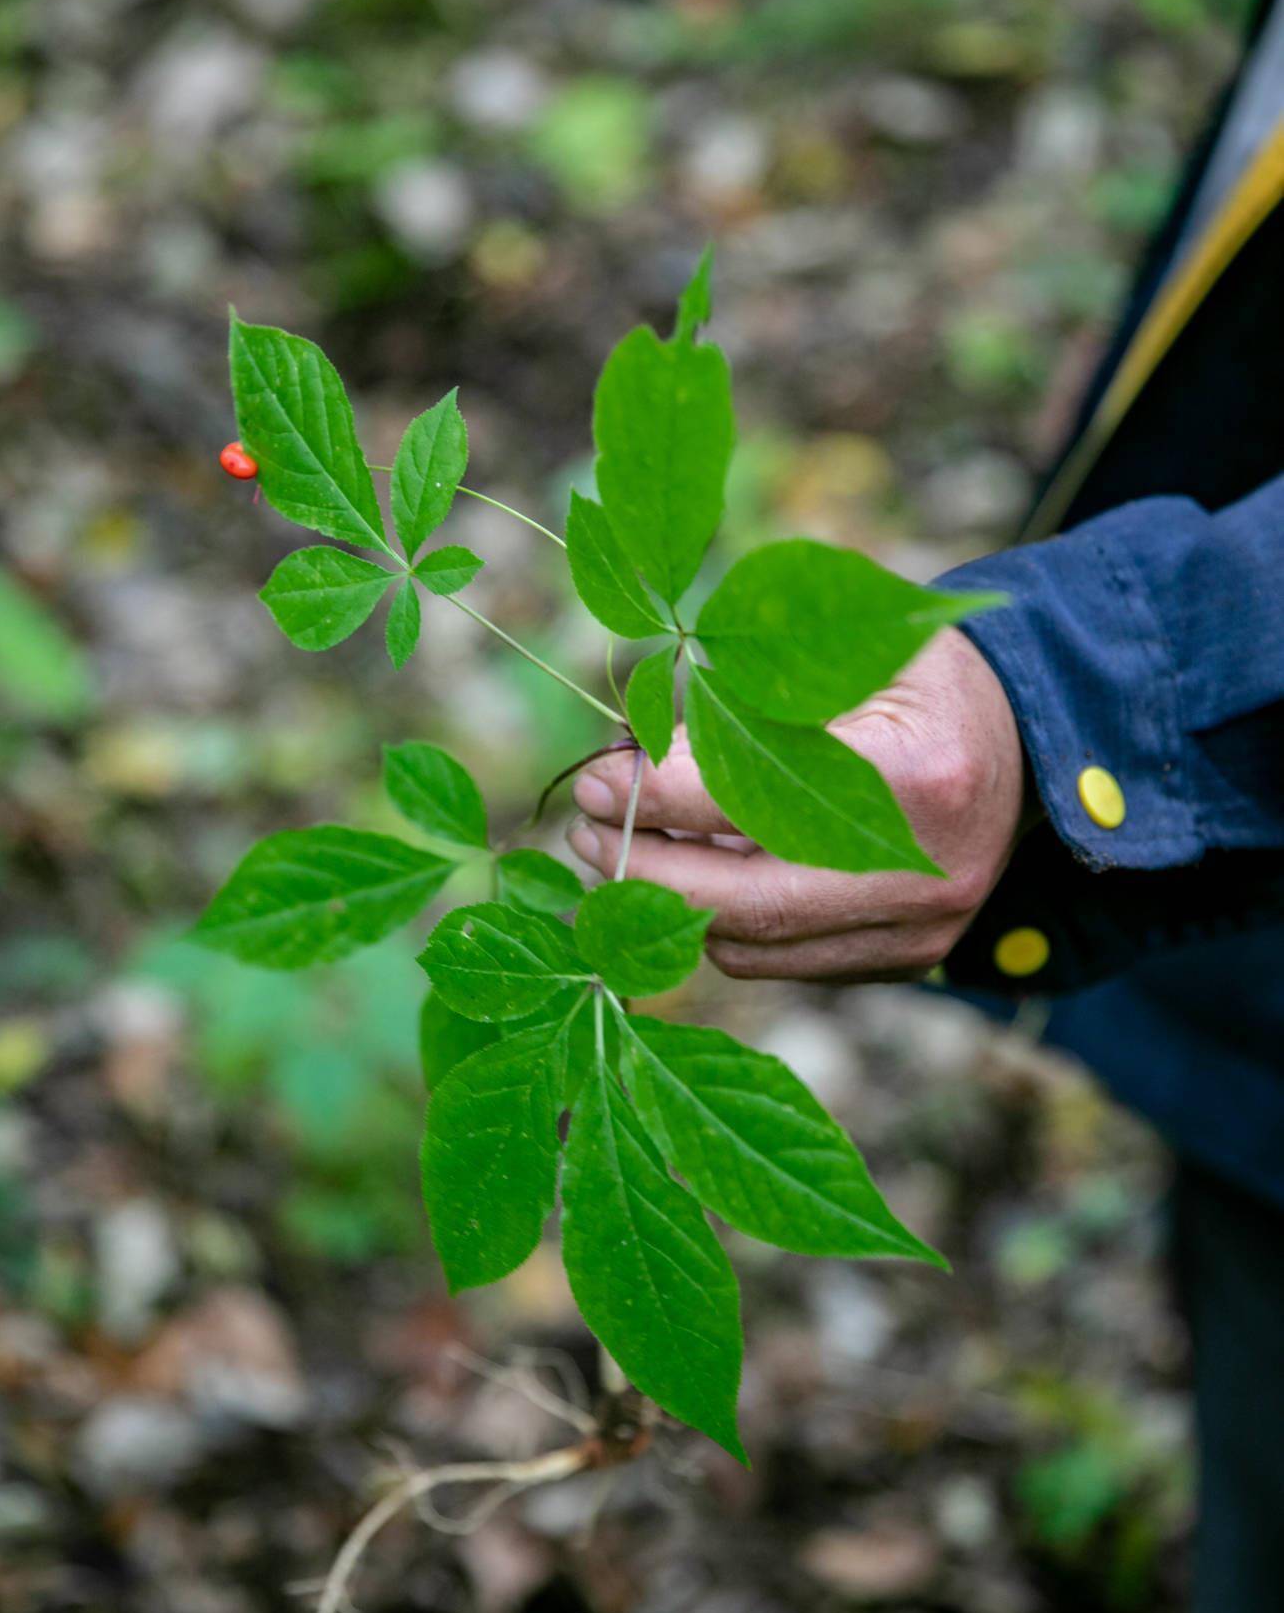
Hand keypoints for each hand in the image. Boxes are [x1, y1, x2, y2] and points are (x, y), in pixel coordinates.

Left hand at [569, 628, 1025, 982]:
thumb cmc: (926, 676)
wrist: (1032, 739)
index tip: (593, 778)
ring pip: (755, 947)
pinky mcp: (907, 962)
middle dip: (642, 873)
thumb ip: (751, 694)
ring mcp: (921, 931)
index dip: (658, 797)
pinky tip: (681, 876)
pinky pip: (783, 962)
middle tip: (581, 831)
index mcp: (920, 776)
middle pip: (748, 903)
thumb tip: (632, 746)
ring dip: (668, 907)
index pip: (756, 803)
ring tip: (617, 850)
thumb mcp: (852, 650)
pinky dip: (718, 924)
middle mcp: (925, 873)